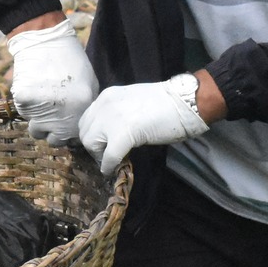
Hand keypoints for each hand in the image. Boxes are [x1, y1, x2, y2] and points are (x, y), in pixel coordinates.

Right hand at [6, 16, 99, 144]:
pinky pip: (24, 114)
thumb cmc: (70, 59)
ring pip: (36, 130)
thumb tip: (78, 126)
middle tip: (52, 116)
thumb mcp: (89, 83)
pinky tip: (34, 90)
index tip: (65, 124)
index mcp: (81, 109)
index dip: (69, 132)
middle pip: (54, 140)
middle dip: (52, 132)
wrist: (45, 39)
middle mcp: (62, 115)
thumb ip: (85, 107)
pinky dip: (27, 107)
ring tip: (42, 103)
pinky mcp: (24, 102)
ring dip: (38, 121)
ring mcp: (42, 111)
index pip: (74, 137)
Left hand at [77, 76, 209, 176]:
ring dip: (100, 155)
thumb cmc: (164, 103)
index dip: (93, 135)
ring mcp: (112, 119)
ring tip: (112, 160)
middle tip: (107, 155)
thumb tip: (110, 132)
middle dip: (94, 147)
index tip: (102, 144)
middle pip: (85, 132)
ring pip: (91, 144)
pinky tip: (114, 169)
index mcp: (106, 97)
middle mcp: (104, 105)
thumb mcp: (131, 102)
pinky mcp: (122, 135)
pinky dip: (109, 165)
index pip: (87, 119)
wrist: (182, 103)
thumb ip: (117, 113)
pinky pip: (108, 156)